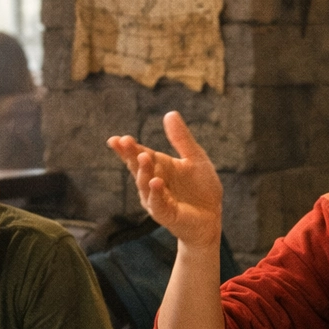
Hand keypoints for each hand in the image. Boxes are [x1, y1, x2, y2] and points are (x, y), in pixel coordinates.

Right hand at [106, 111, 223, 248]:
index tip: (116, 139)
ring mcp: (156, 199)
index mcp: (158, 166)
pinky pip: (157, 203)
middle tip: (124, 142)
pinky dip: (156, 193)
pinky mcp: (165, 214)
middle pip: (138, 167)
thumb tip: (169, 113)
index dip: (127, 148)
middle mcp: (152, 181)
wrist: (212, 215)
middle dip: (130, 155)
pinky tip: (156, 182)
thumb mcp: (195, 158)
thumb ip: (182, 139)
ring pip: (145, 185)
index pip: (138, 154)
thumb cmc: (202, 187)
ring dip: (143, 171)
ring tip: (143, 157)